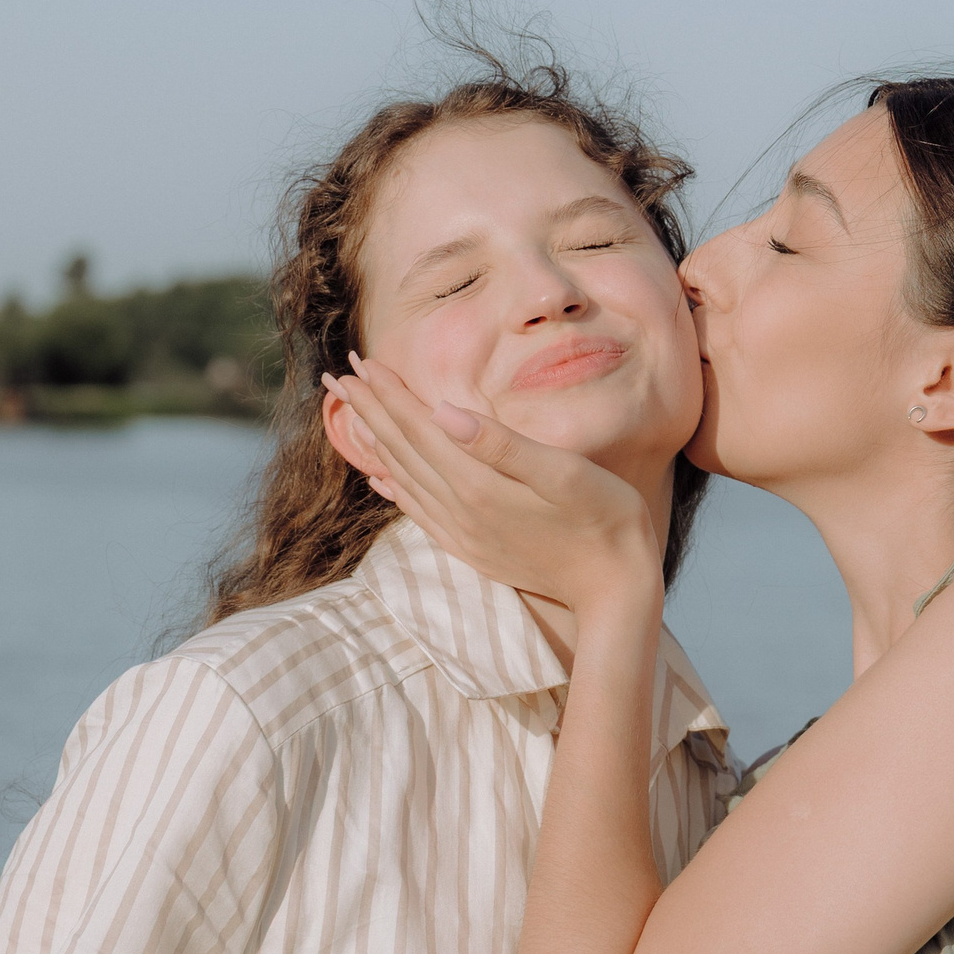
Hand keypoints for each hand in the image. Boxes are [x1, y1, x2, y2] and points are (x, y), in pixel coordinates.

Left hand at [325, 357, 661, 619]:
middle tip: (338, 377)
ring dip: (375, 443)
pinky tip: (382, 478)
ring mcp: (462, 534)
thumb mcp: (564, 473)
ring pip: (404, 479)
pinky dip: (394, 488)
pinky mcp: (471, 550)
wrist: (615, 592)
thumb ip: (501, 445)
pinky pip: (418, 512)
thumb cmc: (606, 520)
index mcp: (479, 485)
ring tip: (351, 413)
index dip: (389, 393)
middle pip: (402, 450)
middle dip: (370, 410)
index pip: (420, 428)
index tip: (361, 361)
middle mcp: (460, 511)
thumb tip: (444, 412)